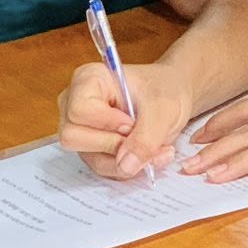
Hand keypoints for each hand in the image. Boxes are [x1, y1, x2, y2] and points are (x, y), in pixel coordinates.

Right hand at [57, 59, 191, 179]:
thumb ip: (145, 138)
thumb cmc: (166, 89)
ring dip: (125, 160)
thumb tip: (126, 166)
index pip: (79, 111)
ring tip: (154, 149)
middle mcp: (76, 104)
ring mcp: (82, 128)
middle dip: (113, 145)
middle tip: (142, 137)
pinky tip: (147, 154)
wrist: (174, 95)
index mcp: (88, 80)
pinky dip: (127, 166)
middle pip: (73, 137)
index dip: (106, 123)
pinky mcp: (92, 148)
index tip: (131, 122)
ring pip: (90, 157)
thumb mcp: (164, 109)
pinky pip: (102, 166)